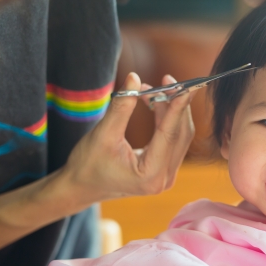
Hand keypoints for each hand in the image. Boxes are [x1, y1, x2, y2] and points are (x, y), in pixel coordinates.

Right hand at [59, 73, 194, 204]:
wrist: (80, 186)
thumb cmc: (88, 164)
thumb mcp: (103, 133)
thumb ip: (122, 106)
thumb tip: (135, 78)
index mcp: (150, 174)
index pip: (170, 134)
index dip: (178, 108)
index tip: (185, 86)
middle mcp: (164, 179)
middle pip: (180, 134)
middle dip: (174, 105)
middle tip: (166, 80)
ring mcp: (166, 176)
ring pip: (179, 135)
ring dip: (170, 110)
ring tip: (151, 90)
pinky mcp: (164, 169)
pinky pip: (172, 139)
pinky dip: (166, 120)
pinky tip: (155, 103)